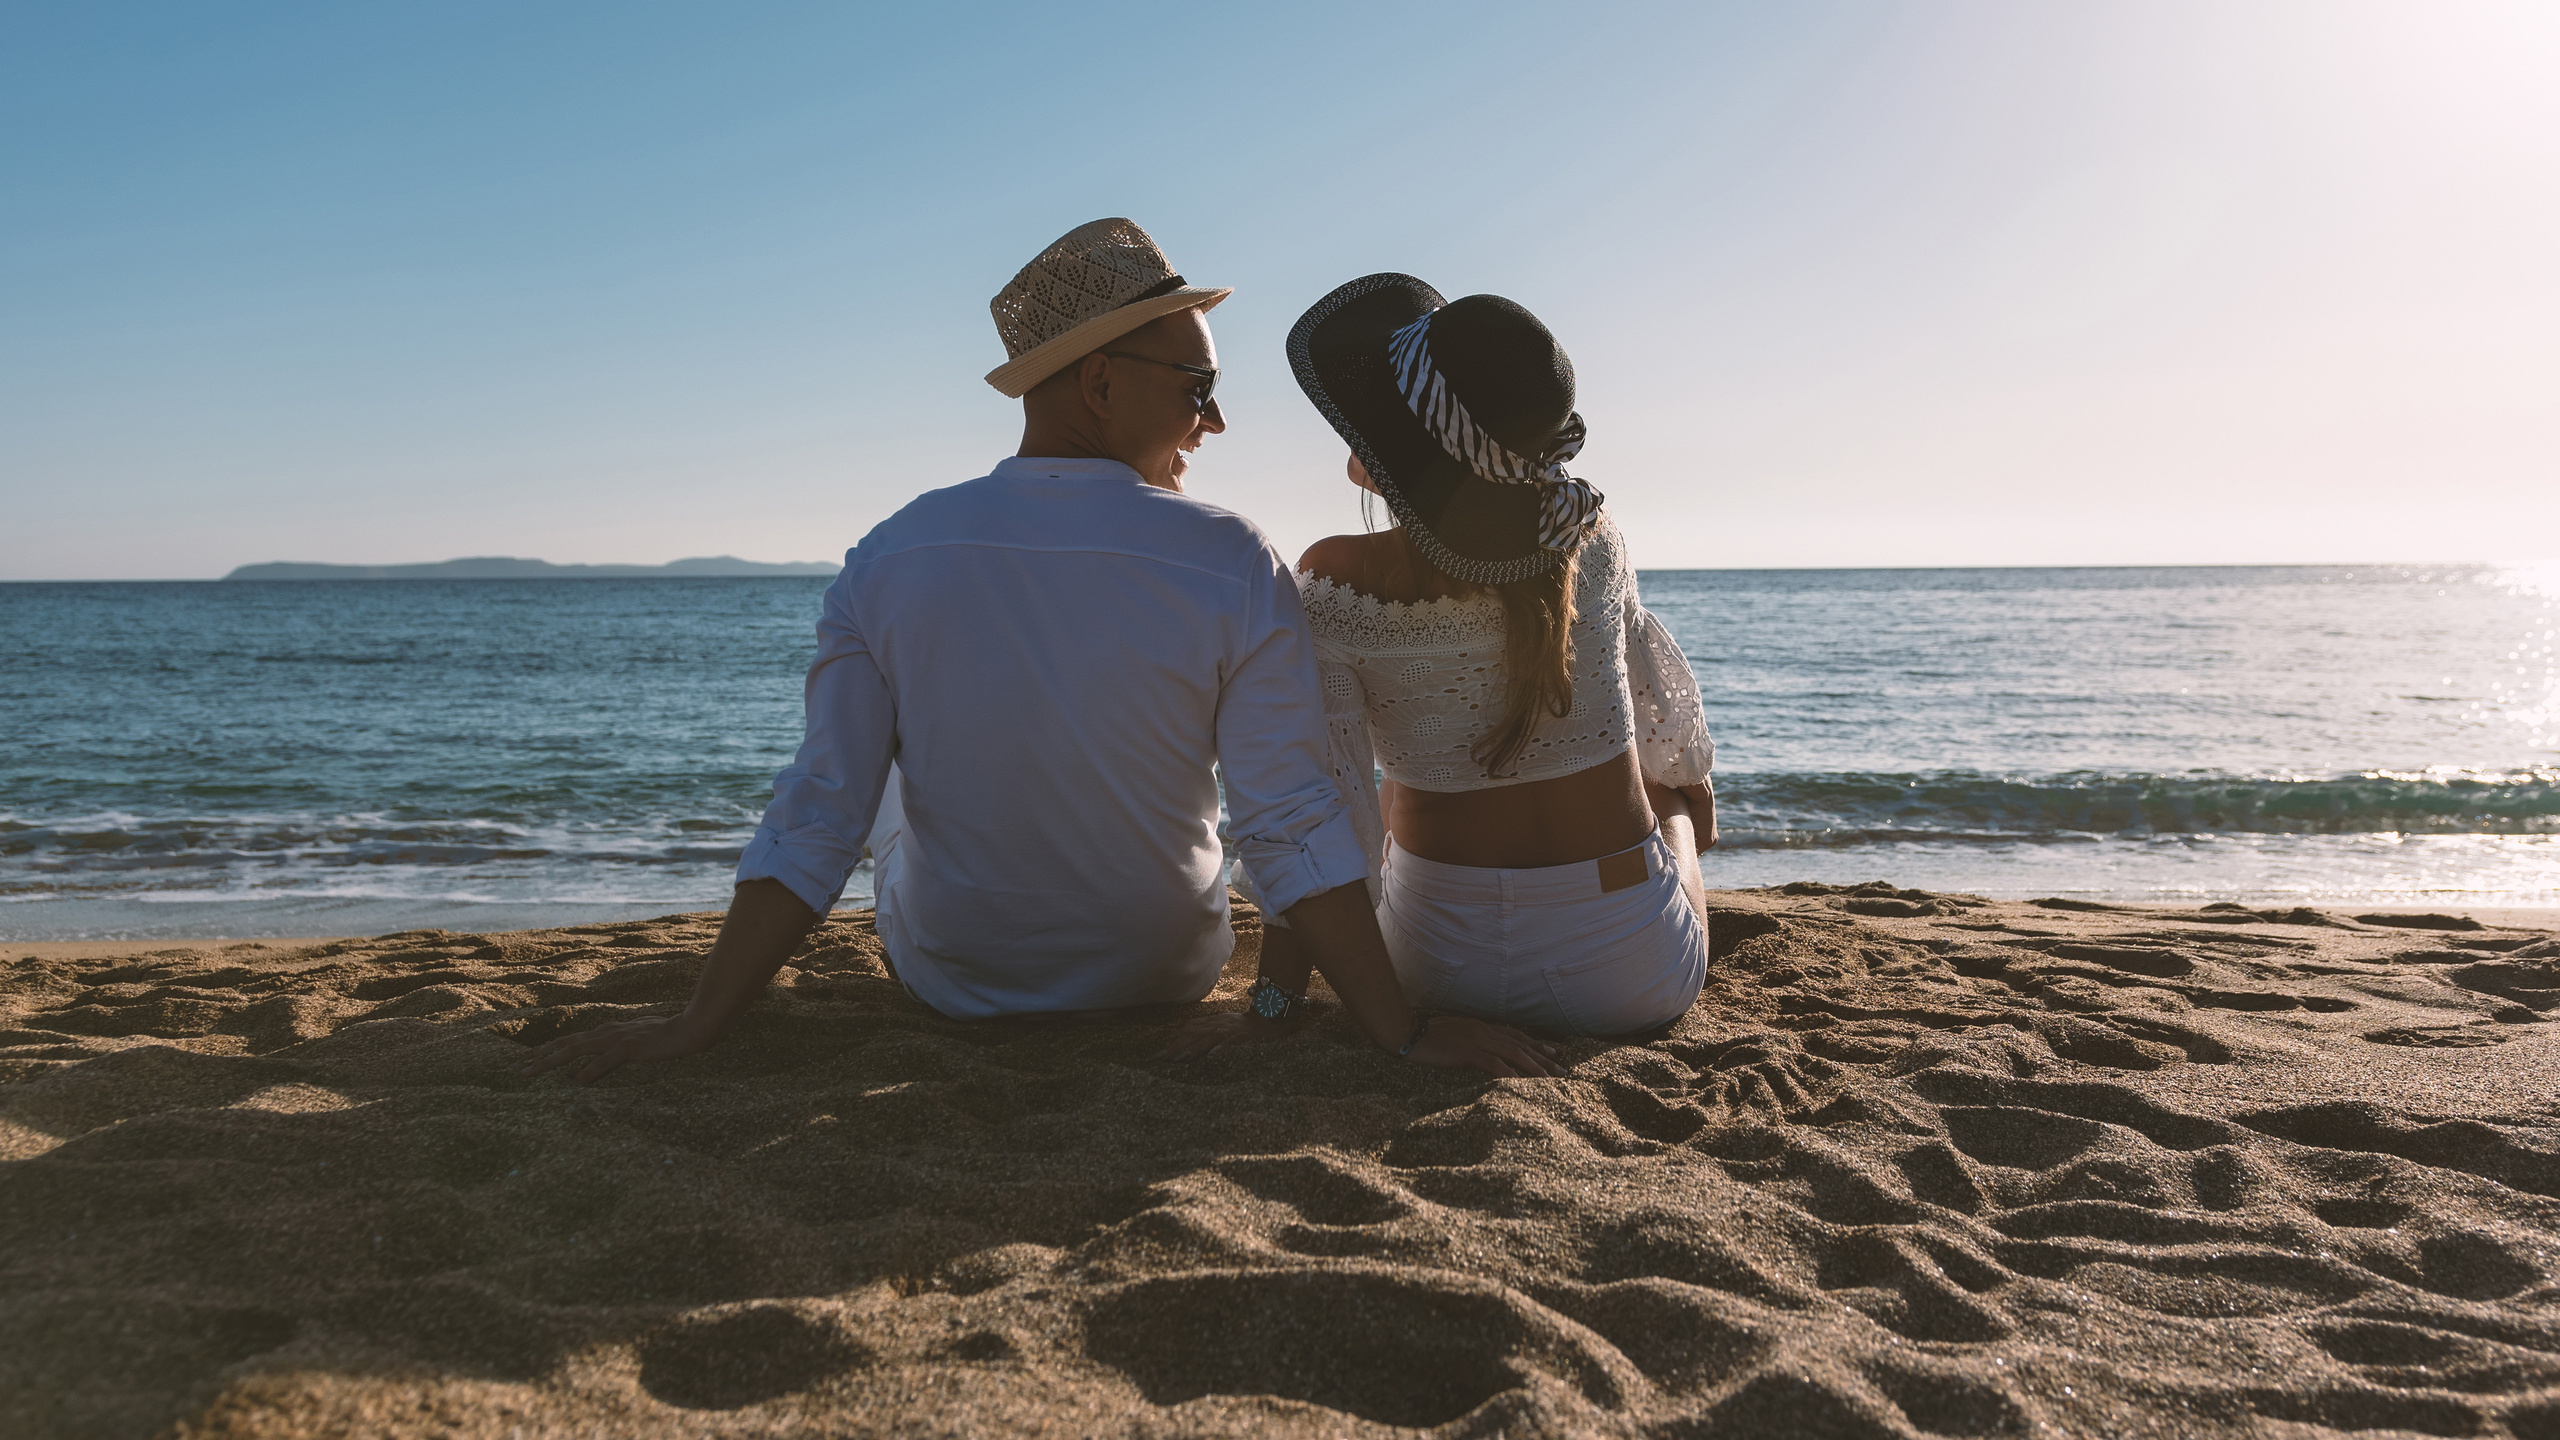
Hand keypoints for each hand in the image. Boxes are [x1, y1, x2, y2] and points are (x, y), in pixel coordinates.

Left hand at [519, 1013, 712, 1083]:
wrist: (690, 1030)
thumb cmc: (668, 1034)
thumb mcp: (640, 1038)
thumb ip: (622, 1046)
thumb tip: (611, 1055)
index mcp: (611, 1031)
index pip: (575, 1039)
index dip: (553, 1048)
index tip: (533, 1059)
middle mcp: (609, 1032)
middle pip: (569, 1043)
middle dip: (543, 1055)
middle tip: (522, 1069)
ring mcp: (618, 1039)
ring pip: (579, 1049)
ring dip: (555, 1060)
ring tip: (536, 1070)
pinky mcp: (630, 1048)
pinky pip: (605, 1061)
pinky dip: (589, 1070)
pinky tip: (576, 1080)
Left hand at [1159, 1010, 1306, 1060]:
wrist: (1263, 1021)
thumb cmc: (1239, 1025)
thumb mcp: (1218, 1023)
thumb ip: (1202, 1028)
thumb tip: (1181, 1034)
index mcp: (1210, 1022)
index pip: (1187, 1029)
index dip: (1172, 1039)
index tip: (1159, 1052)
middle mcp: (1215, 1025)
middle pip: (1192, 1035)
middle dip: (1176, 1046)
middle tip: (1161, 1058)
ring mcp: (1227, 1031)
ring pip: (1206, 1039)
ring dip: (1192, 1048)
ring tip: (1179, 1058)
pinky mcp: (1239, 1037)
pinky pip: (1228, 1043)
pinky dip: (1220, 1048)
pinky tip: (1211, 1055)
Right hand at [1405, 1016, 1569, 1077]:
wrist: (1408, 1031)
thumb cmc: (1425, 1034)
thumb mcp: (1453, 1033)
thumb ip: (1469, 1038)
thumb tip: (1479, 1050)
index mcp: (1481, 1026)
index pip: (1515, 1035)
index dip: (1535, 1044)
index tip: (1552, 1053)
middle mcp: (1483, 1031)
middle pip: (1520, 1045)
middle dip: (1543, 1059)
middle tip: (1562, 1071)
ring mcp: (1477, 1040)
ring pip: (1513, 1053)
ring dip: (1533, 1067)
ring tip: (1549, 1080)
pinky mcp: (1468, 1052)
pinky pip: (1494, 1064)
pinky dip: (1510, 1073)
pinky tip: (1521, 1083)